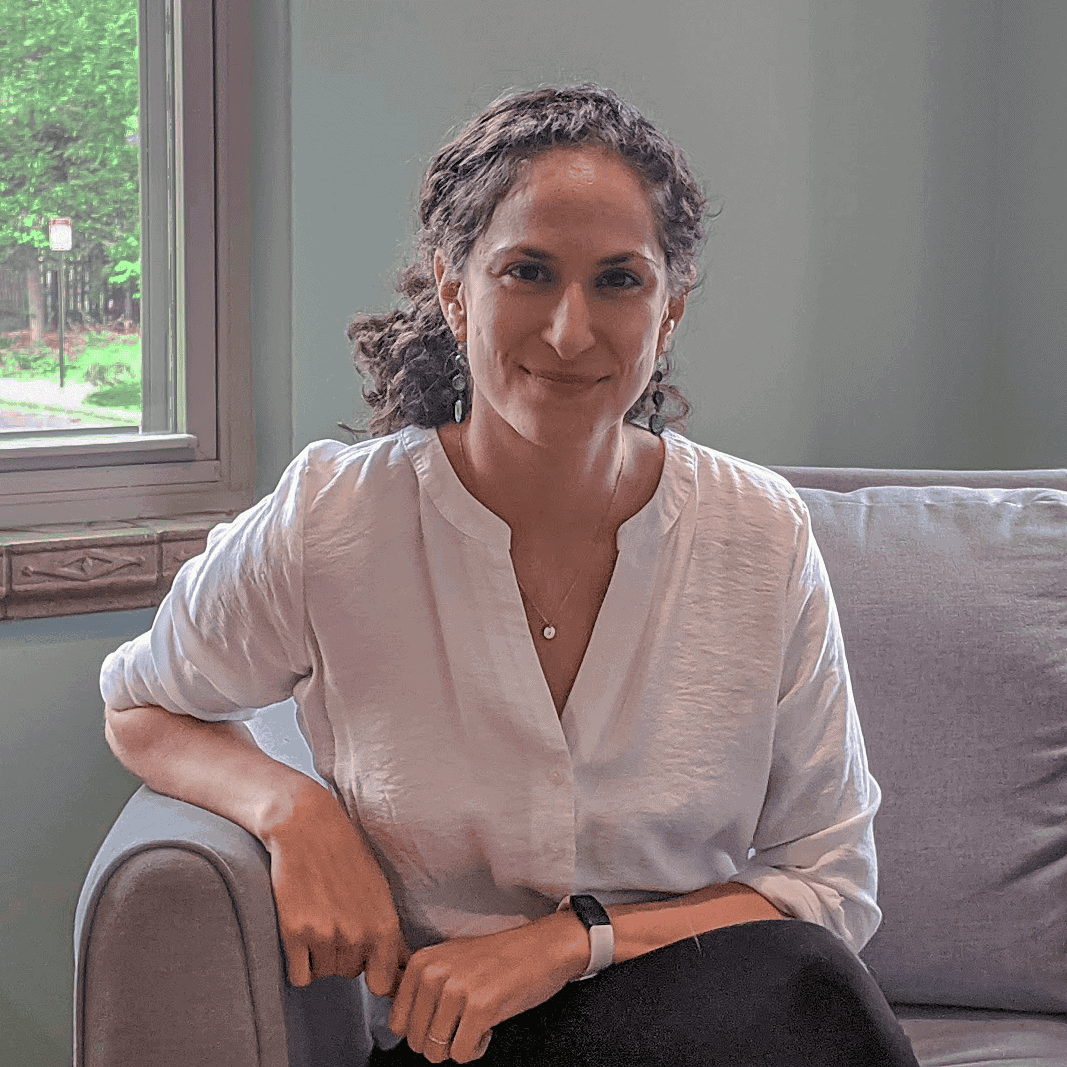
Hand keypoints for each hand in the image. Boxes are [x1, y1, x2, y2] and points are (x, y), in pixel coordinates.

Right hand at [265, 791, 411, 995]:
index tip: (367, 966)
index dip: (374, 976)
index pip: (383, 983)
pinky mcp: (295, 933)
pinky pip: (300, 976)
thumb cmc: (348, 856)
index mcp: (385, 925)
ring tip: (319, 917)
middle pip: (350, 974)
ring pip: (324, 974)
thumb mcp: (380, 891)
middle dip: (345, 954)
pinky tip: (302, 933)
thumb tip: (405, 967)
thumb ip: (390, 933)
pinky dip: (299, 963)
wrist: (308, 828)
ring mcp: (326, 935)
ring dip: (320, 956)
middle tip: (336, 918)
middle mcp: (358, 935)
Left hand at [388, 913, 584, 1062]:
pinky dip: (475, 1049)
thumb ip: (422, 986)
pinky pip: (461, 1054)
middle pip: (416, 1041)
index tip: (443, 1018)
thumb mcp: (450, 960)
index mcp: (421, 962)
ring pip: (435, 1052)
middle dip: (439, 1042)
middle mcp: (433, 973)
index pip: (397, 1022)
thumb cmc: (497, 958)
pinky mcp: (481, 1007)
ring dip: (458, 1046)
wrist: (542, 947)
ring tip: (475, 1024)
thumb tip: (401, 1025)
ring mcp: (456, 990)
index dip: (421, 1030)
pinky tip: (488, 1028)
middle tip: (462, 1023)